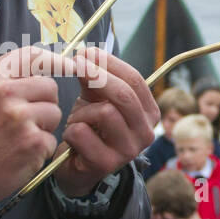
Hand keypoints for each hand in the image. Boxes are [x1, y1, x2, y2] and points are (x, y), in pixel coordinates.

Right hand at [0, 46, 66, 211]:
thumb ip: (6, 78)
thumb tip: (41, 64)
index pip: (32, 56)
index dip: (55, 60)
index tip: (68, 66)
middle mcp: (4, 92)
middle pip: (50, 86)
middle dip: (45, 103)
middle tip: (26, 119)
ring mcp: (19, 116)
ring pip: (55, 112)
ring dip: (44, 127)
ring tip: (20, 137)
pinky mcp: (32, 140)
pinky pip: (52, 138)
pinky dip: (41, 148)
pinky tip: (22, 153)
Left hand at [52, 46, 158, 197]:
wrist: (76, 167)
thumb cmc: (90, 128)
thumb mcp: (95, 99)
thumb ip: (94, 77)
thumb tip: (87, 52)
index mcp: (149, 113)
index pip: (135, 80)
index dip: (109, 63)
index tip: (86, 52)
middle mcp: (145, 133)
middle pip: (124, 95)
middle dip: (96, 75)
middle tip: (75, 64)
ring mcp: (128, 151)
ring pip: (104, 113)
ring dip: (81, 111)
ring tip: (75, 118)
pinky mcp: (106, 164)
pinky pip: (83, 132)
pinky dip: (70, 129)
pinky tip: (70, 137)